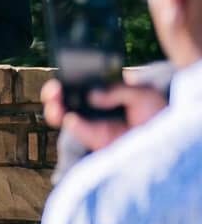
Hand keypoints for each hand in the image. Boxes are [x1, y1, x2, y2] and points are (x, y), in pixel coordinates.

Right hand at [40, 77, 167, 153]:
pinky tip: (72, 119)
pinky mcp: (97, 141)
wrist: (170, 131)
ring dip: (56, 112)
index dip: (63, 84)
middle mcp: (94, 111)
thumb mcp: (140, 92)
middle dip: (54, 98)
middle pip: (65, 104)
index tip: (59, 82)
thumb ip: (116, 90)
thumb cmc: (157, 110)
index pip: (76, 88)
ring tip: (56, 107)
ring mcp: (94, 126)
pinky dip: (74, 127)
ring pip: (66, 119)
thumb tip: (92, 96)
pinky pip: (80, 133)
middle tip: (53, 93)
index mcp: (102, 95)